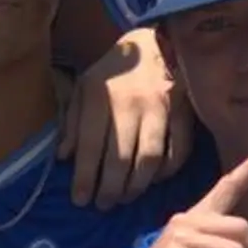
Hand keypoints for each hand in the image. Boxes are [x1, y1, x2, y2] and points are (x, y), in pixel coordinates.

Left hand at [59, 29, 193, 208]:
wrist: (155, 42)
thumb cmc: (114, 71)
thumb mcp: (84, 87)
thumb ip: (72, 121)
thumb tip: (63, 157)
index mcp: (100, 97)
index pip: (89, 146)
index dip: (84, 178)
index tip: (80, 200)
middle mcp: (130, 104)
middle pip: (119, 159)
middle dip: (109, 189)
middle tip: (103, 205)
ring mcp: (160, 109)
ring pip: (149, 159)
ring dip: (136, 186)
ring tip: (125, 197)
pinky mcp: (183, 113)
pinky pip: (178, 152)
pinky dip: (166, 172)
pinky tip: (153, 180)